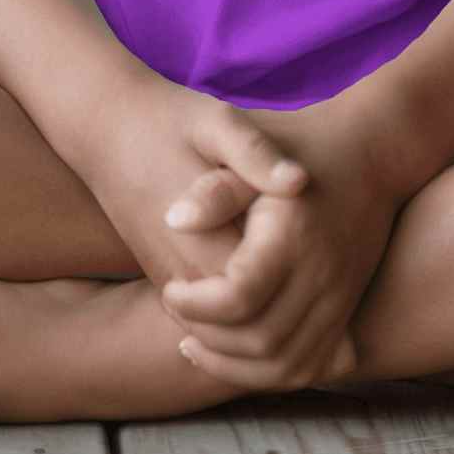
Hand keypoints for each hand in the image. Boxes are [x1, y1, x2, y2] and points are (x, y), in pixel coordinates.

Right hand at [70, 75, 322, 312]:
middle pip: (251, 329)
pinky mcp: (164, 274)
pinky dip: (248, 317)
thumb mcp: (217, 121)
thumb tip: (300, 181)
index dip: (308, 297)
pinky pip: (212, 319)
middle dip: (297, 326)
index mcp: (205, 240)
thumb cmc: (169, 118)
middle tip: (341, 308)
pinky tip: (282, 287)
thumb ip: (256, 153)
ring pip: (230, 334)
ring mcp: (171, 280)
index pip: (265, 299)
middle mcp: (185, 275)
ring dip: (272, 330)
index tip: (345, 268)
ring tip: (319, 300)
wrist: (107, 126)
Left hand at [157, 100, 404, 392]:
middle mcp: (322, 276)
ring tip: (194, 343)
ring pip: (286, 366)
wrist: (372, 150)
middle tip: (175, 309)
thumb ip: (215, 190)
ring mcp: (340, 299)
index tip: (170, 287)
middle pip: (260, 341)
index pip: (238, 298)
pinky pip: (313, 366)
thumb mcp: (253, 148)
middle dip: (208, 338)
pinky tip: (237, 355)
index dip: (195, 304)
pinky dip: (272, 374)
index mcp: (292, 238)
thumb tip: (173, 221)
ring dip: (234, 367)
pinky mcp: (347, 309)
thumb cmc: (302, 143)